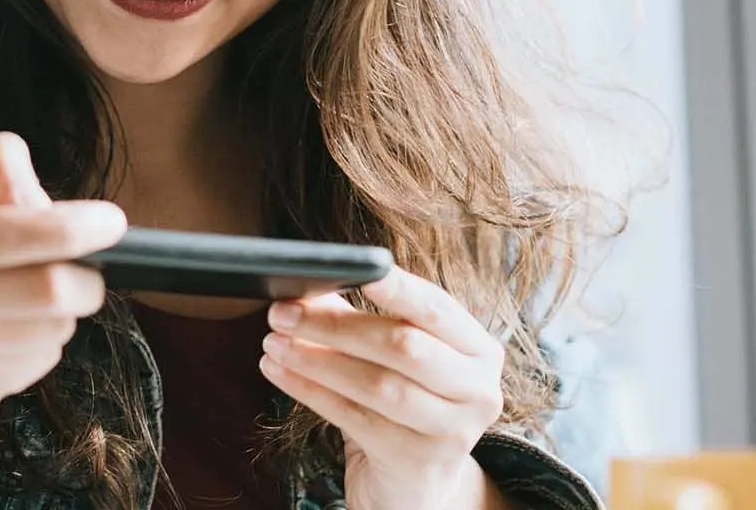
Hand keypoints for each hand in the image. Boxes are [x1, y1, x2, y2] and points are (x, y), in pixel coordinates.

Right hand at [0, 132, 127, 415]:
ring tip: (39, 292)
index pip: (6, 236)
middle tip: (85, 266)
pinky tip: (18, 324)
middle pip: (46, 294)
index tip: (111, 223)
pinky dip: (44, 340)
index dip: (70, 229)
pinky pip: (40, 362)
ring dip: (64, 310)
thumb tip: (42, 204)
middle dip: (85, 277)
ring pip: (51, 331)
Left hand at [260, 269, 509, 509]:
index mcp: (480, 351)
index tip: (358, 268)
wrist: (416, 486)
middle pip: (404, 346)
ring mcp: (452, 430)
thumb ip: (359, 320)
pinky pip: (354, 418)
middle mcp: (478, 390)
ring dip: (317, 359)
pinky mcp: (417, 461)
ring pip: (377, 385)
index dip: (398, 288)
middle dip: (336, 325)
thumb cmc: (404, 409)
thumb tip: (308, 286)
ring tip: (275, 343)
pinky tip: (280, 374)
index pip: (437, 308)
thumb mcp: (393, 361)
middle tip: (283, 312)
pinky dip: (311, 391)